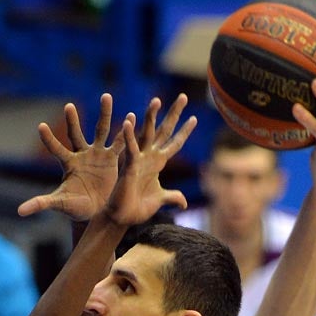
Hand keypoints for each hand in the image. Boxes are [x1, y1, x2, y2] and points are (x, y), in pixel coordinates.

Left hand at [18, 93, 130, 220]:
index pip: (56, 149)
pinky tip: (132, 116)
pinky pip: (119, 142)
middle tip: (69, 106)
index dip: (49, 139)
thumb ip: (41, 203)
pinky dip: (126, 131)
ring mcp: (98, 154)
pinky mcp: (112, 159)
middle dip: (73, 120)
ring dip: (105, 113)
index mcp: (68, 164)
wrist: (96, 211)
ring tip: (106, 96)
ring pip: (101, 130)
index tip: (40, 126)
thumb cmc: (76, 207)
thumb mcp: (60, 204)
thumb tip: (19, 211)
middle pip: (76, 133)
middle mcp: (82, 154)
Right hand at [103, 93, 196, 227]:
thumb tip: (184, 203)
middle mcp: (148, 157)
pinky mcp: (128, 167)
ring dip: (151, 116)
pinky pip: (129, 148)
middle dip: (174, 114)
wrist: (121, 218)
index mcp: (157, 163)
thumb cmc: (137, 209)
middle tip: (183, 96)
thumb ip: (172, 197)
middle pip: (163, 130)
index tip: (194, 118)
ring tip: (157, 100)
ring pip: (146, 133)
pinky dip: (129, 135)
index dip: (184, 132)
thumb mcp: (159, 200)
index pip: (174, 143)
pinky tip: (129, 119)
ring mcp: (138, 160)